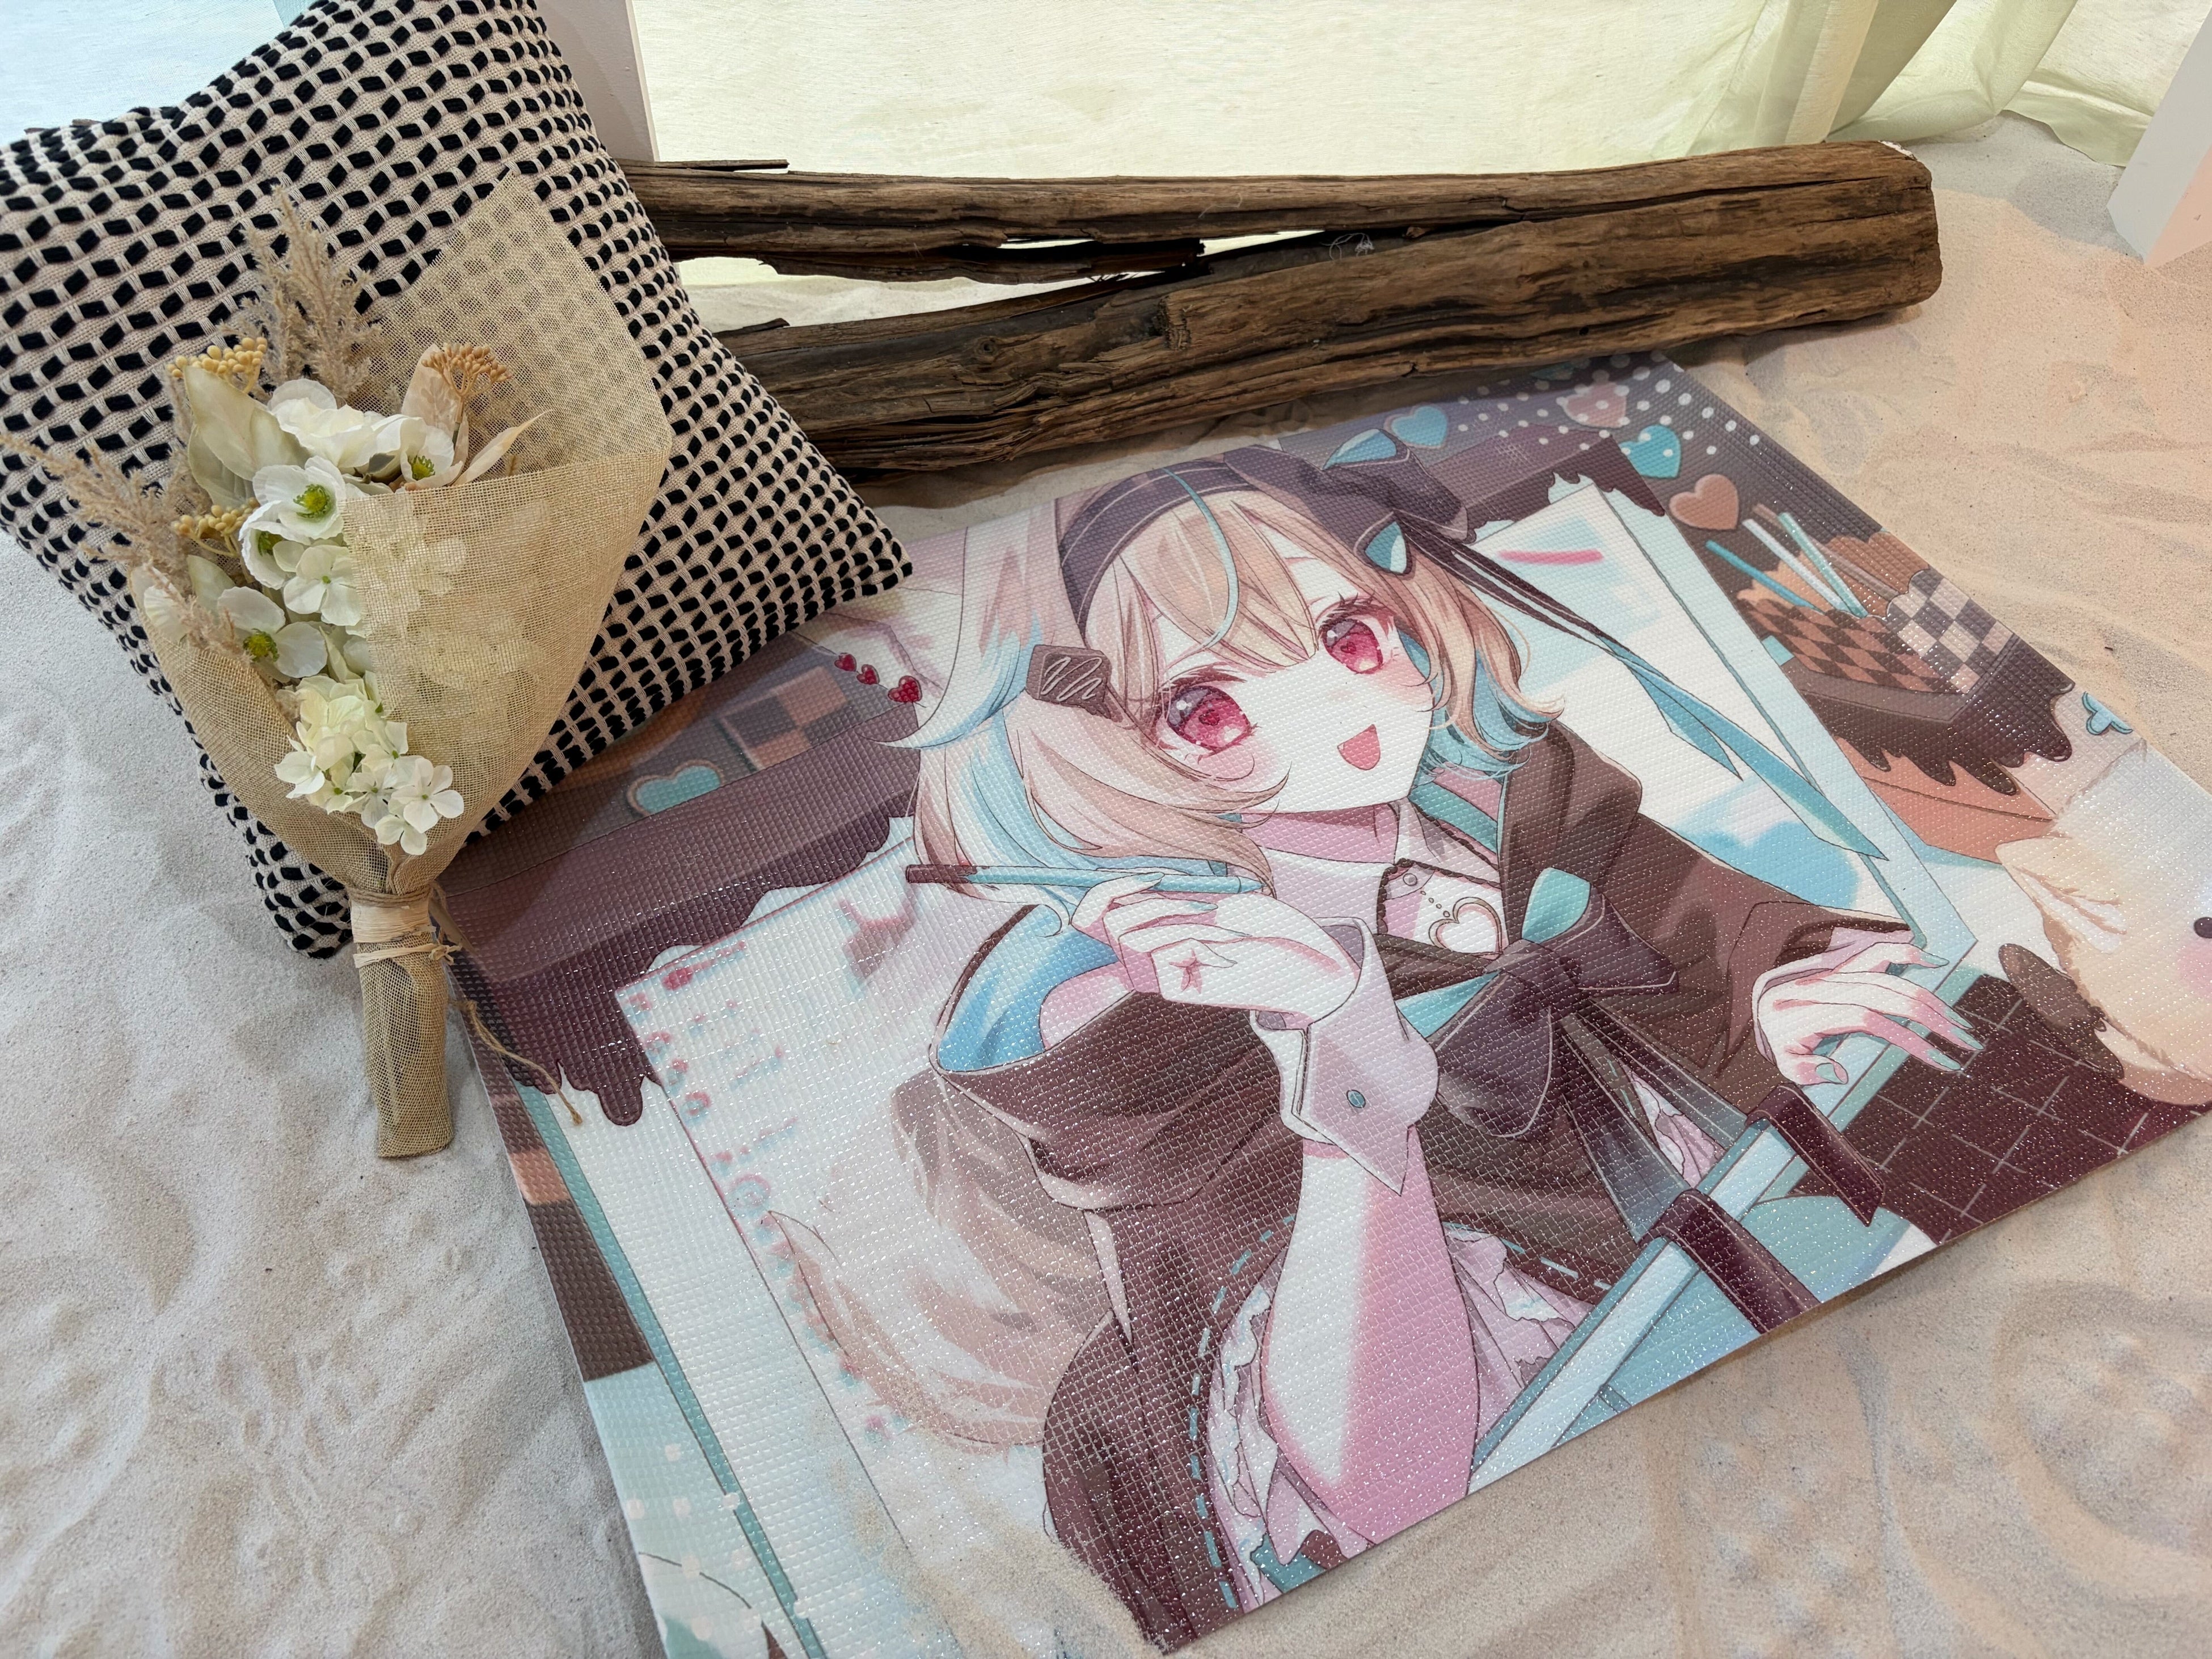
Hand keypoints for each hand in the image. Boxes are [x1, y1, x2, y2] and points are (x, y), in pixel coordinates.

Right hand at [1071, 875, 1358, 1024]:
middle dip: (1160, 903)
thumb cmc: (1267, 927)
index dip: (1105, 892)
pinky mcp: (1172, 993)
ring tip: (1219, 932)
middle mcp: (1146, 956)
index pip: (1092, 914)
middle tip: (1207, 910)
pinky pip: (1159, 951)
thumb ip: (1162, 897)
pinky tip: (1225, 956)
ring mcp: (1157, 977)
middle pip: (1109, 923)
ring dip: (1180, 921)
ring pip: (1129, 937)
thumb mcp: (1211, 898)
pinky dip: (1197, 942)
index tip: (1152, 878)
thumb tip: (1121, 891)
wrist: (1306, 961)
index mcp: (1152, 927)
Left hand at [1754, 930, 1980, 1085]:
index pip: (1865, 1018)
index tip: (1936, 1059)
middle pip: (1885, 993)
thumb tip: (1837, 1073)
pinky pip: (1876, 951)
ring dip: (1927, 995)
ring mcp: (1833, 971)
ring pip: (1887, 975)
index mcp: (1807, 1011)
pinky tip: (1933, 961)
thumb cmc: (1782, 1039)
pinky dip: (1904, 951)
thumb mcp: (1784, 1062)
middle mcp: (1822, 986)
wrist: (1765, 1003)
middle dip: (1930, 1017)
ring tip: (1959, 1021)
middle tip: (1965, 1041)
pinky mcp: (1842, 962)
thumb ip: (1805, 1071)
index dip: (1903, 1036)